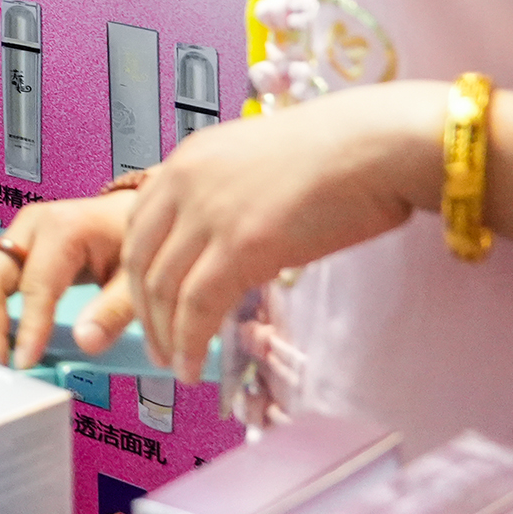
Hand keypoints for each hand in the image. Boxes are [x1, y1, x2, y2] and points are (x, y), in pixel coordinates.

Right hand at [0, 192, 130, 368]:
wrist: (129, 212)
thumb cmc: (133, 243)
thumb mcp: (135, 278)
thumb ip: (114, 311)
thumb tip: (86, 345)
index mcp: (62, 230)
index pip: (36, 285)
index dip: (28, 326)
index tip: (24, 362)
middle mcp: (29, 226)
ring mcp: (16, 233)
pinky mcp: (11, 244)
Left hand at [124, 84, 437, 380]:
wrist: (375, 146)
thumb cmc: (337, 155)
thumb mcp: (256, 167)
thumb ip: (228, 200)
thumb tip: (231, 247)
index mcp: (186, 161)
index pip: (137, 226)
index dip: (137, 272)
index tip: (146, 304)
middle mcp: (184, 184)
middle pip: (140, 259)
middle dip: (142, 311)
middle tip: (154, 345)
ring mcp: (209, 214)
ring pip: (163, 288)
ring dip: (163, 335)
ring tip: (174, 366)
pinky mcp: (240, 246)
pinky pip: (198, 306)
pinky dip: (188, 342)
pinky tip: (191, 367)